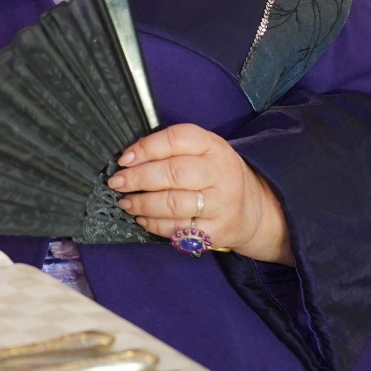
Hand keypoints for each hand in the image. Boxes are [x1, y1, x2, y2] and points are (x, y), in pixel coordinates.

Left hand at [109, 123, 292, 263]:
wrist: (253, 208)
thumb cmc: (213, 174)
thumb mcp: (201, 151)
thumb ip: (170, 149)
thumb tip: (129, 158)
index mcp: (213, 146)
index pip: (177, 139)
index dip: (146, 148)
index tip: (123, 159)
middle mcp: (221, 173)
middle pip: (173, 173)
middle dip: (138, 178)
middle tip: (117, 182)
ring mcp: (222, 204)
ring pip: (174, 203)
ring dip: (143, 203)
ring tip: (126, 202)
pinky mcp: (218, 231)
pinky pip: (179, 229)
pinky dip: (155, 225)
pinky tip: (143, 219)